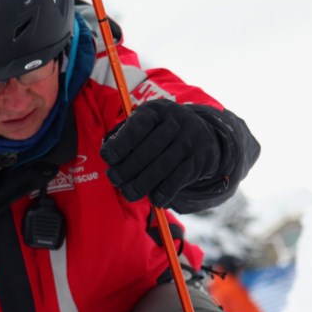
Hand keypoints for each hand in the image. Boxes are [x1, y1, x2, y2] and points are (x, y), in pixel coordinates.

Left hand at [100, 99, 221, 206]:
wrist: (203, 134)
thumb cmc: (160, 131)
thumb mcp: (145, 125)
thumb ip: (125, 137)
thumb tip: (109, 157)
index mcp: (156, 111)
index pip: (137, 127)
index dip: (120, 144)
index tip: (108, 158)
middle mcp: (175, 122)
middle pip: (148, 150)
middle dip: (127, 169)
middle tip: (115, 179)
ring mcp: (189, 140)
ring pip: (162, 167)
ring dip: (142, 184)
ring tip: (128, 193)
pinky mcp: (198, 159)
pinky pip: (178, 179)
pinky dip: (164, 192)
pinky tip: (154, 200)